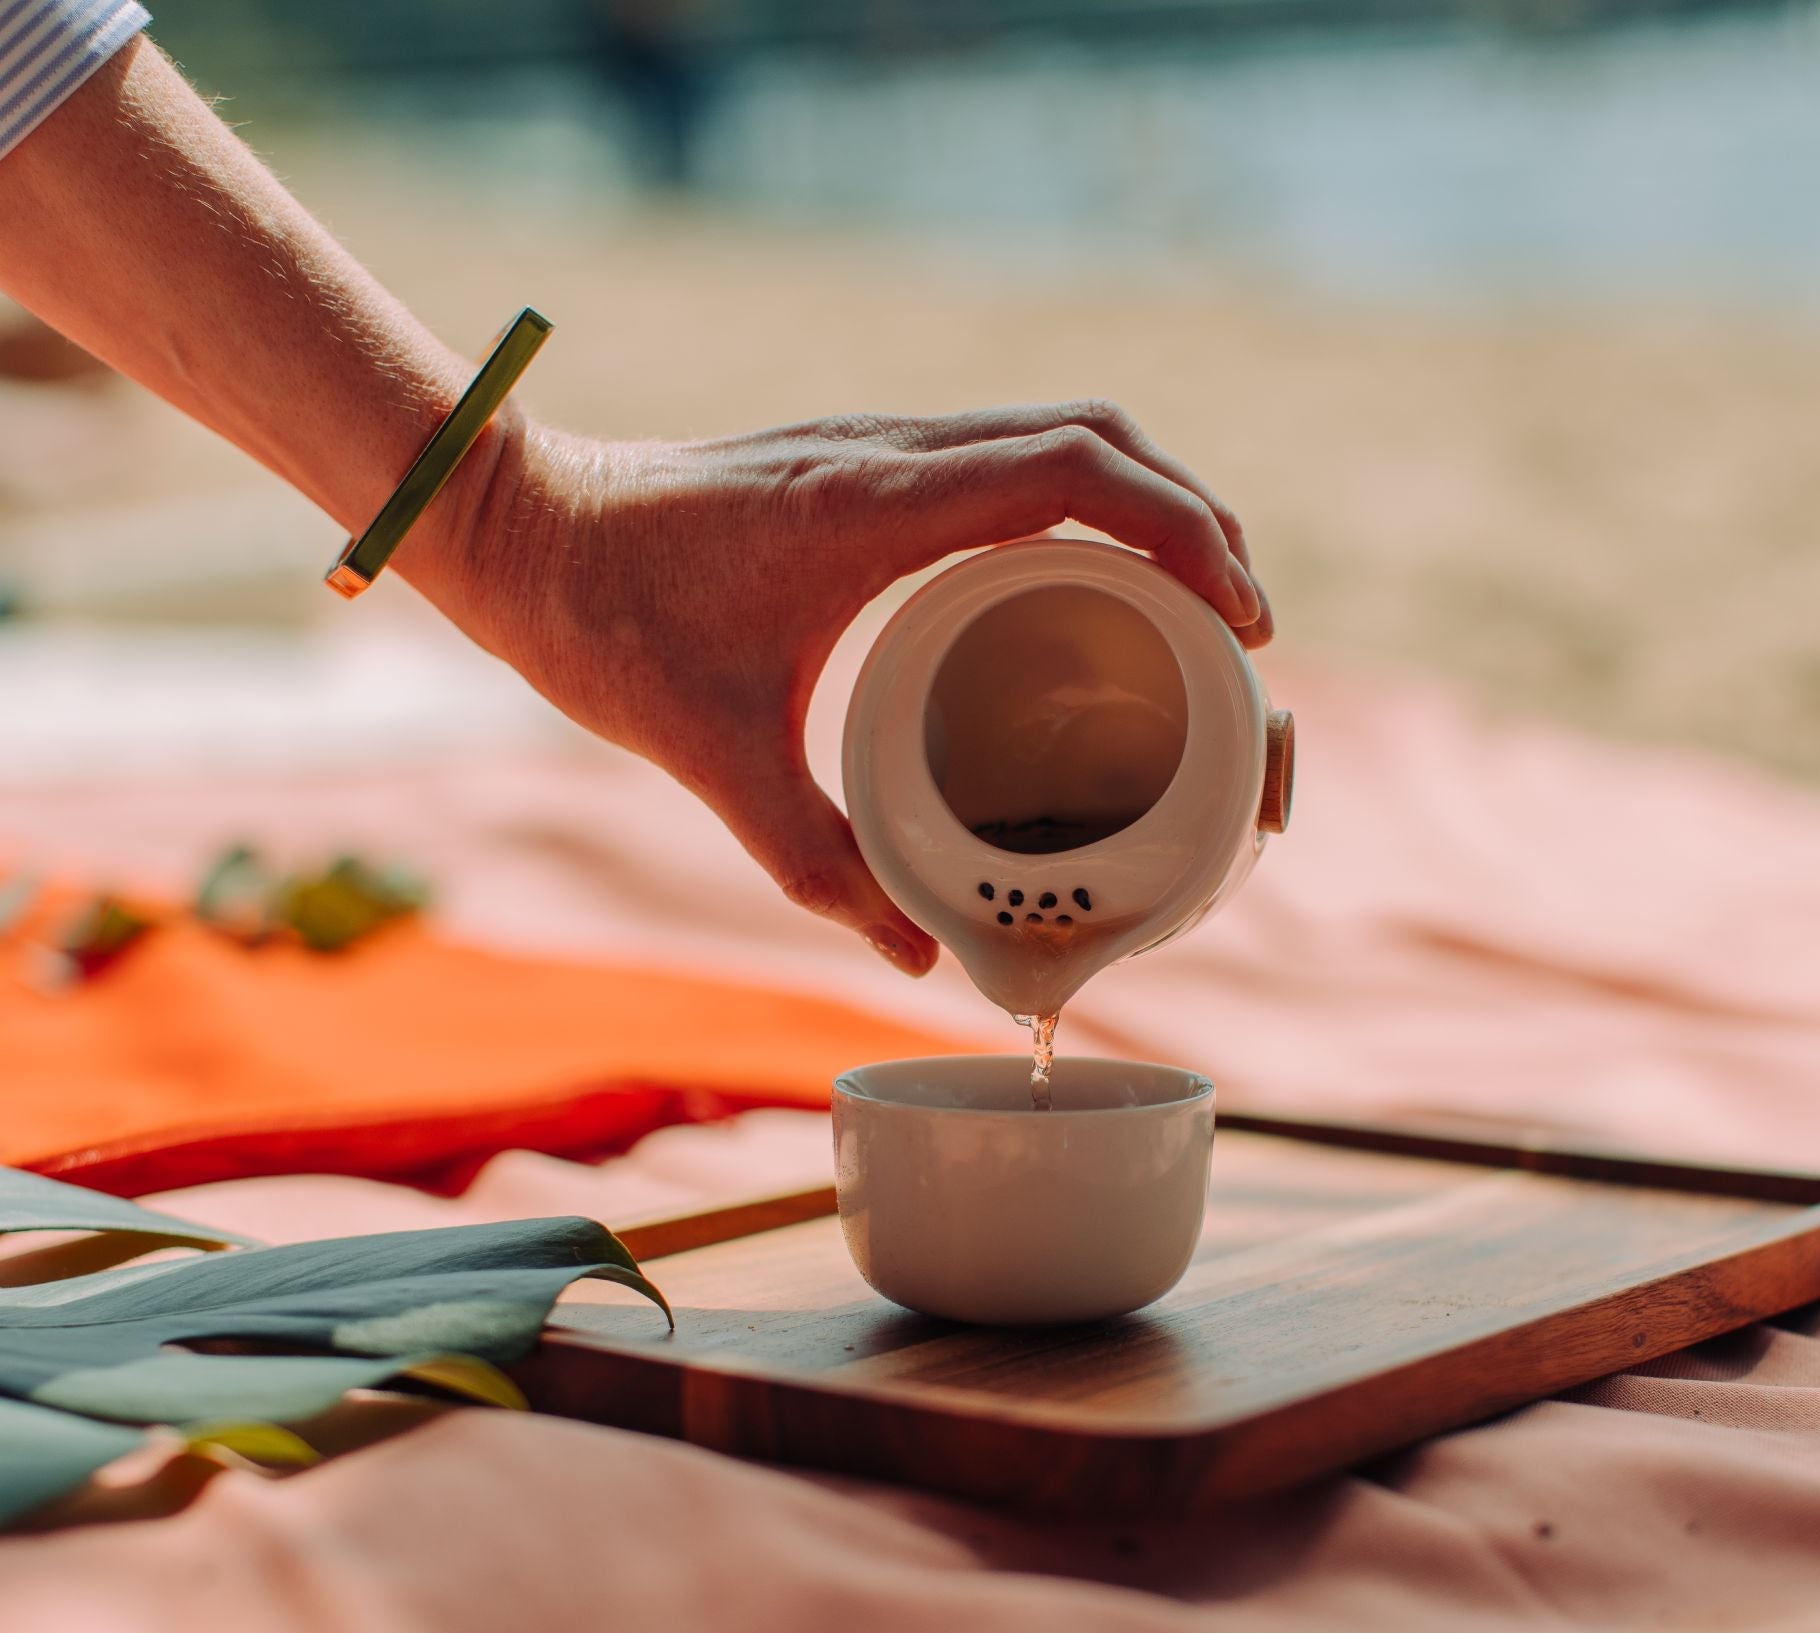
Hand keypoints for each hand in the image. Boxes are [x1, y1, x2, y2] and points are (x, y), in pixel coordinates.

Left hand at [433, 404, 1272, 977]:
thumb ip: (818, 864)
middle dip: (1197, 519)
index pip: (1077, 471)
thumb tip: (921, 953)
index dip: (1184, 532)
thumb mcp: (713, 757)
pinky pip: (1014, 455)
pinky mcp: (870, 463)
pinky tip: (1092, 585)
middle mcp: (894, 453)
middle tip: (1240, 631)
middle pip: (1101, 436)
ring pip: (1064, 431)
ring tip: (1198, 603)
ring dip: (1150, 499)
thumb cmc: (604, 624)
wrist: (518, 528)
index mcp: (874, 506)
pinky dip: (1087, 503)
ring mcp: (885, 446)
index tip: (1239, 622)